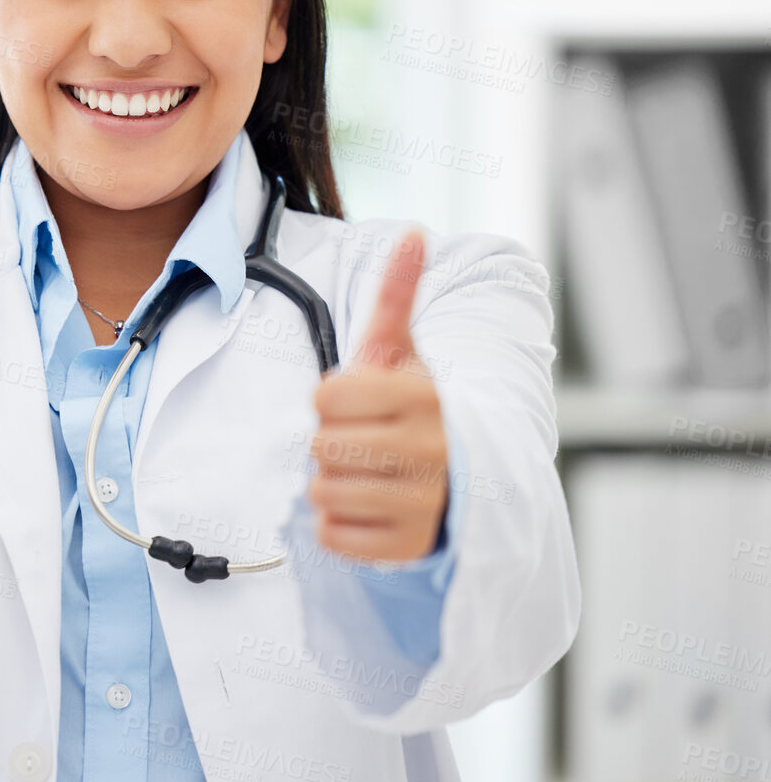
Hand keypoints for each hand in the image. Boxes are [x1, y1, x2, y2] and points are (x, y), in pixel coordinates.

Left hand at [307, 228, 448, 562]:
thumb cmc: (414, 409)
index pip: (324, 399)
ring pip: (324, 492)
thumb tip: (414, 233)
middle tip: (365, 441)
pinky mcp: (409, 548)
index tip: (359, 404)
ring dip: (334, 484)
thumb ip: (399, 293)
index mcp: (423, 397)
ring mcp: (424, 504)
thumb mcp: (404, 351)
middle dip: (331, 443)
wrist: (461, 479)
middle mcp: (431, 450)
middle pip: (321, 446)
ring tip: (370, 473)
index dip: (330, 401)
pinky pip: (332, 535)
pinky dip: (339, 525)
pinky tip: (371, 507)